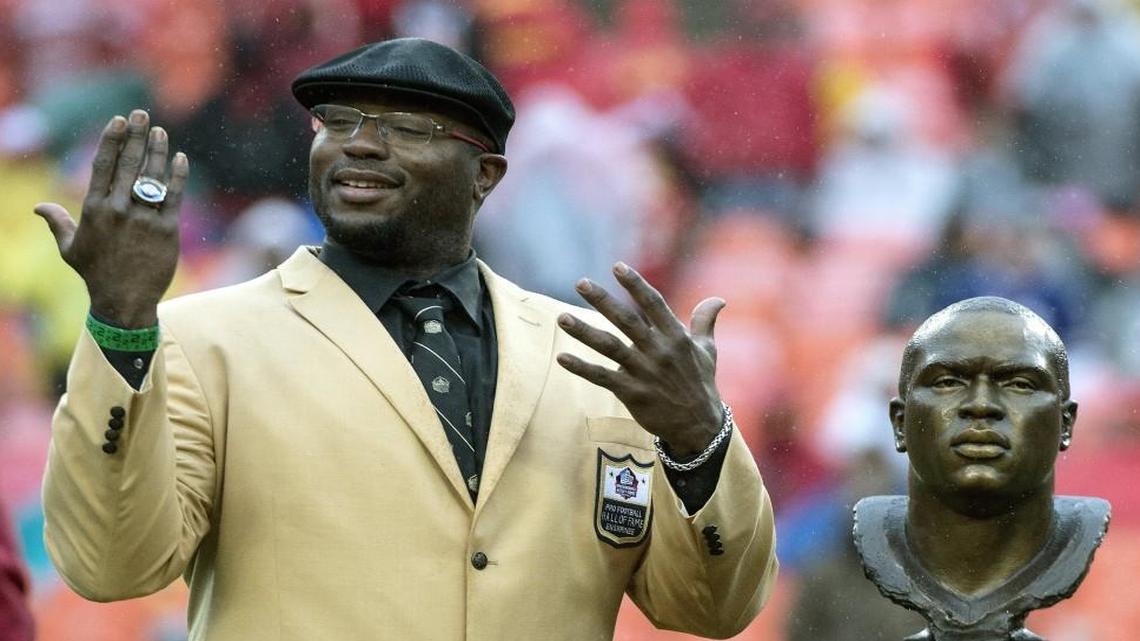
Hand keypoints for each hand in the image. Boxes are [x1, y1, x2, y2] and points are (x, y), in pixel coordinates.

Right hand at [34, 109, 189, 327]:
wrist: (125, 301)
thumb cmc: (96, 274)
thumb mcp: (70, 249)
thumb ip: (57, 223)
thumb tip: (38, 208)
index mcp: (94, 210)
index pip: (102, 166)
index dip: (111, 140)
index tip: (118, 121)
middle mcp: (118, 211)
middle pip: (128, 165)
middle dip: (135, 136)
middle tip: (141, 114)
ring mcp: (144, 220)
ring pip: (152, 178)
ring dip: (156, 151)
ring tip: (160, 132)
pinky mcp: (167, 231)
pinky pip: (174, 198)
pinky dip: (177, 177)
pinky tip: (180, 159)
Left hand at [556, 262, 724, 456]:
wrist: (699, 426)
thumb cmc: (701, 383)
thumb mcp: (707, 351)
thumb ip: (705, 322)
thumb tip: (718, 299)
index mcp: (676, 338)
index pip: (654, 304)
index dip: (636, 284)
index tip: (617, 266)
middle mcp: (659, 352)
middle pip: (627, 321)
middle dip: (603, 301)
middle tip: (581, 283)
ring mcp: (644, 372)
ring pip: (609, 347)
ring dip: (584, 332)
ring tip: (562, 318)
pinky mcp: (632, 393)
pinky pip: (602, 377)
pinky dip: (582, 368)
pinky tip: (562, 357)